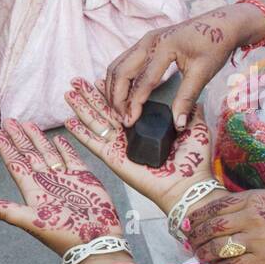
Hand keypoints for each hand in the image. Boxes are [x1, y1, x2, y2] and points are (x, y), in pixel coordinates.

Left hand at [0, 119, 122, 255]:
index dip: (6, 149)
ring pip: (48, 153)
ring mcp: (65, 179)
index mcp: (33, 191)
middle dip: (19, 138)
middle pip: (29, 155)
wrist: (95, 241)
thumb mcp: (32, 222)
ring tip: (28, 123)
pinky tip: (59, 138)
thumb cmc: (63, 234)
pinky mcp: (83, 178)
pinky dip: (65, 148)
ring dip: (38, 139)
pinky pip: (72, 158)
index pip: (16, 164)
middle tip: (9, 121)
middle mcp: (47, 182)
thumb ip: (8, 212)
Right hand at [62, 78, 213, 213]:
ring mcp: (119, 146)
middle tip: (76, 81)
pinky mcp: (113, 157)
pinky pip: (93, 143)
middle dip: (90, 95)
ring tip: (69, 92)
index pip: (125, 102)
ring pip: (95, 122)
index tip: (101, 78)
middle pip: (104, 110)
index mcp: (145, 126)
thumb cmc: (193, 163)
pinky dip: (80, 133)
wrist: (187, 185)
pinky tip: (69, 121)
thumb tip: (196, 101)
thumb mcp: (196, 130)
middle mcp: (129, 135)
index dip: (112, 90)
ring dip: (81, 107)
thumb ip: (191, 114)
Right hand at [103, 3, 263, 127]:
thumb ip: (187, 98)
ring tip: (117, 109)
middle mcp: (149, 41)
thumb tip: (178, 123)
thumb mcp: (203, 72)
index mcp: (164, 47)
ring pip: (117, 66)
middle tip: (120, 118)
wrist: (222, 23)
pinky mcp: (144, 43)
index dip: (134, 103)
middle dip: (116, 98)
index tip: (130, 122)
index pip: (142, 81)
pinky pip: (122, 62)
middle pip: (121, 72)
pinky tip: (120, 94)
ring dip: (112, 88)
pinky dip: (117, 79)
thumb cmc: (215, 45)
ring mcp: (144, 40)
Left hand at [184, 190, 264, 263]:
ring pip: (218, 247)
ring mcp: (258, 239)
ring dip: (204, 253)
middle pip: (212, 227)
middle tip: (189, 241)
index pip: (215, 207)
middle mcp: (251, 217)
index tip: (188, 223)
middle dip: (195, 235)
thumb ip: (251, 203)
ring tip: (199, 255)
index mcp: (253, 199)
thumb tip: (228, 210)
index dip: (197, 217)